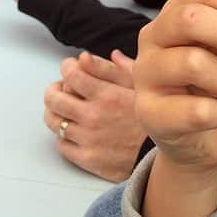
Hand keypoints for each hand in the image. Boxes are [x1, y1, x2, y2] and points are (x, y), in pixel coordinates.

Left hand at [43, 49, 143, 181]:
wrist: (163, 154)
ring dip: (55, 112)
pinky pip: (61, 146)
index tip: (71, 67)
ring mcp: (88, 139)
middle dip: (54, 89)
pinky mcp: (88, 159)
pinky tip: (74, 132)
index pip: (71, 74)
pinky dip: (64, 137)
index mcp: (107, 94)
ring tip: (65, 110)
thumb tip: (88, 57)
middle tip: (61, 89)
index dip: (67, 67)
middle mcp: (93, 116)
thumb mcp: (140, 85)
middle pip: (54, 98)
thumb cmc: (154, 118)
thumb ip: (113, 68)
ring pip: (53, 122)